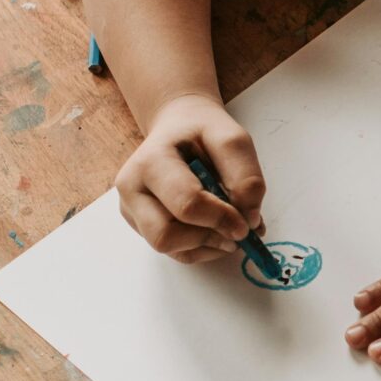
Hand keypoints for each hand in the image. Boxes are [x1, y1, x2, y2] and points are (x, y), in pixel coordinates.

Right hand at [114, 94, 266, 263]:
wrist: (178, 129)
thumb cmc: (202, 133)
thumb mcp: (232, 140)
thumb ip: (246, 177)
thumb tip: (249, 220)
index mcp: (150, 161)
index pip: (186, 204)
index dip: (221, 219)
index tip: (248, 224)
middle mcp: (132, 189)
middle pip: (165, 236)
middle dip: (208, 238)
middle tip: (238, 231)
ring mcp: (132, 210)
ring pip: (169, 249)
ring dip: (207, 245)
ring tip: (228, 228)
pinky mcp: (141, 226)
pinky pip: (174, 252)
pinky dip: (202, 249)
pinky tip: (216, 232)